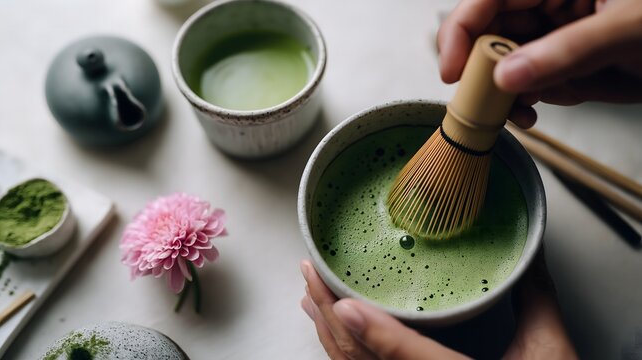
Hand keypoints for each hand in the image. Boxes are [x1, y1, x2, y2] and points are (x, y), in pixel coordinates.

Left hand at [300, 254, 576, 359]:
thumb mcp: (550, 352)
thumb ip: (535, 299)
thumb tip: (528, 255)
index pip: (410, 358)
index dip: (374, 332)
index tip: (344, 305)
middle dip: (330, 314)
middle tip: (310, 274)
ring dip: (327, 332)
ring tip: (312, 297)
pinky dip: (340, 353)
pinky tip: (332, 334)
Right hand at [437, 0, 641, 127]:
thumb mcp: (628, 30)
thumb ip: (565, 52)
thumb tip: (506, 76)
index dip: (459, 31)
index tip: (451, 72)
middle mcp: (550, 2)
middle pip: (491, 34)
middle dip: (493, 71)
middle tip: (499, 103)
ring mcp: (556, 29)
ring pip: (510, 63)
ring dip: (523, 90)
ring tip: (548, 102)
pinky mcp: (565, 56)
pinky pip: (535, 79)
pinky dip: (541, 97)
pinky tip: (557, 100)